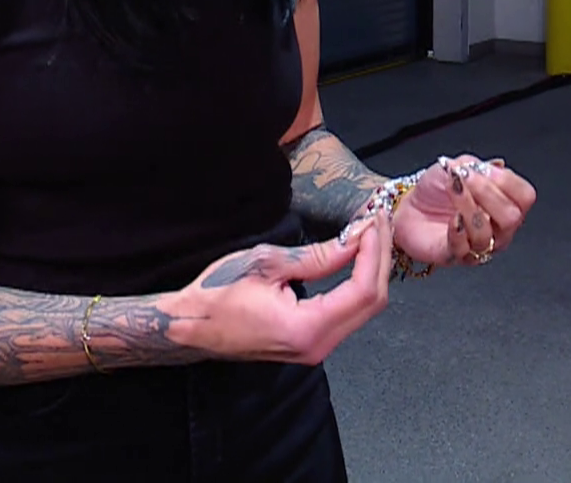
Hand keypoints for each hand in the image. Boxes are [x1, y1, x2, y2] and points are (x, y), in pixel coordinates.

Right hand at [164, 213, 391, 365]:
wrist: (191, 325)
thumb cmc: (218, 294)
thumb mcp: (267, 263)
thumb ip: (316, 256)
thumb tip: (355, 239)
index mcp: (306, 329)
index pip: (363, 290)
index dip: (373, 252)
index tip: (373, 221)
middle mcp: (317, 346)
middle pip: (373, 303)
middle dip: (380, 258)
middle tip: (379, 222)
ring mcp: (316, 349)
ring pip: (365, 309)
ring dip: (372, 270)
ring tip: (371, 234)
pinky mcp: (312, 343)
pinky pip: (349, 313)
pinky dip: (359, 283)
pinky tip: (358, 257)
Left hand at [393, 155, 537, 266]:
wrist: (410, 207)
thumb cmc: (436, 189)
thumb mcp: (458, 166)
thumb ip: (478, 166)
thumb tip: (496, 168)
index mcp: (505, 203)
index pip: (525, 196)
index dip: (507, 181)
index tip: (482, 169)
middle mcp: (498, 227)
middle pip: (512, 216)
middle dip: (487, 193)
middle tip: (465, 177)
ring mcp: (480, 245)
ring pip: (486, 233)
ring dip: (467, 206)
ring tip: (452, 189)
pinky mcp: (458, 256)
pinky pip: (464, 248)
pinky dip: (457, 230)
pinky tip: (451, 218)